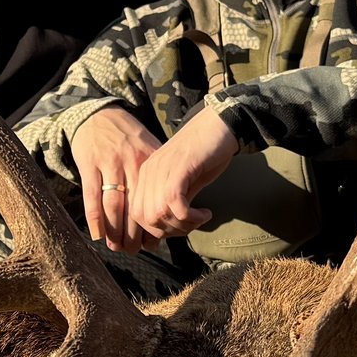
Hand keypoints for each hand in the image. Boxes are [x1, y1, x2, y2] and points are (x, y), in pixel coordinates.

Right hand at [71, 107, 164, 252]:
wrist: (99, 113)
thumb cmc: (127, 135)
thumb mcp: (150, 148)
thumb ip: (161, 173)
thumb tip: (179, 203)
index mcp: (150, 161)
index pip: (156, 199)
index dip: (157, 223)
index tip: (155, 241)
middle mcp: (131, 163)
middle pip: (136, 207)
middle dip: (135, 234)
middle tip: (134, 251)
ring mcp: (109, 164)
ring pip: (115, 206)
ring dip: (116, 231)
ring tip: (117, 247)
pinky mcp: (89, 164)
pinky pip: (93, 197)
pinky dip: (95, 218)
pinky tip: (98, 234)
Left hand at [127, 109, 238, 245]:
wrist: (219, 126)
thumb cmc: (205, 152)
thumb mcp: (184, 182)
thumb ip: (173, 202)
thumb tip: (170, 228)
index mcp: (146, 175)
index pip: (137, 214)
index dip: (156, 230)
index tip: (179, 230)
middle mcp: (150, 172)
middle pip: (145, 218)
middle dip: (170, 231)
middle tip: (191, 225)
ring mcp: (162, 169)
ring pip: (159, 214)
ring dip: (182, 225)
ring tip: (200, 219)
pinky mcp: (179, 169)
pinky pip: (175, 205)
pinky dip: (191, 217)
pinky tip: (205, 213)